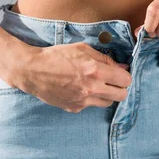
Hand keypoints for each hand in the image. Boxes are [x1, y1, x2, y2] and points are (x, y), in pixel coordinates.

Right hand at [3, 42, 132, 112]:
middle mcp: (92, 89)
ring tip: (96, 85)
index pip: (125, 80)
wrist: (33, 71)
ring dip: (107, 94)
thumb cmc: (57, 56)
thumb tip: (122, 67)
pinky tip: (80, 89)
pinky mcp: (74, 108)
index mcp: (95, 71)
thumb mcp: (83, 49)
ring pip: (108, 103)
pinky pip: (91, 106)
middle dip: (120, 87)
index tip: (119, 73)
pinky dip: (91, 99)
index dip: (124, 76)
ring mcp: (83, 101)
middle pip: (121, 95)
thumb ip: (105, 59)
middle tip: (112, 81)